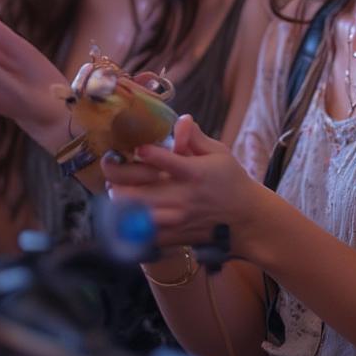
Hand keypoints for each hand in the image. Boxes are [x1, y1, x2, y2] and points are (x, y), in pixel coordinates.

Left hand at [103, 115, 265, 253]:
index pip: (166, 161)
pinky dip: (128, 225)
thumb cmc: (230, 180)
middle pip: (139, 193)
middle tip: (110, 168)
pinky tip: (122, 214)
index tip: (136, 147)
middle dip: (118, 180)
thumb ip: (195, 138)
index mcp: (195, 173)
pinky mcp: (173, 236)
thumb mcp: (219, 153)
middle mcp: (183, 197)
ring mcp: (176, 220)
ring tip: (114, 190)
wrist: (244, 218)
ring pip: (136, 216)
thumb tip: (181, 120)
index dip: (147, 153)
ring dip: (119, 202)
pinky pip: (142, 235)